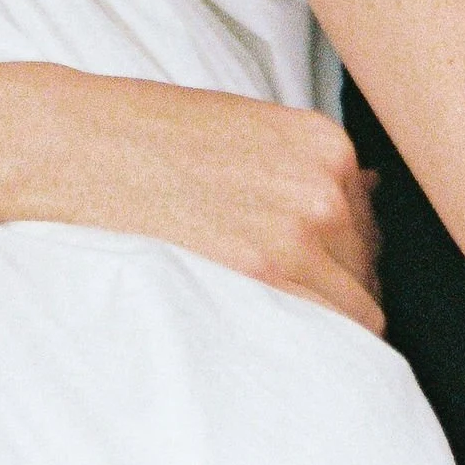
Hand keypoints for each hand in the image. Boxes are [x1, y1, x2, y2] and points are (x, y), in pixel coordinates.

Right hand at [17, 66, 383, 332]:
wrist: (92, 145)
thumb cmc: (159, 135)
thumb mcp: (251, 129)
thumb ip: (308, 164)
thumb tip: (372, 189)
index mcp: (327, 143)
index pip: (370, 217)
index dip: (341, 246)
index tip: (309, 262)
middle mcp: (330, 183)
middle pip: (368, 259)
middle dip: (336, 278)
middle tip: (285, 291)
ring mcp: (306, 226)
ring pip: (357, 298)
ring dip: (325, 308)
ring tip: (272, 309)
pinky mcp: (272, 268)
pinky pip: (338, 324)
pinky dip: (321, 336)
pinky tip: (281, 329)